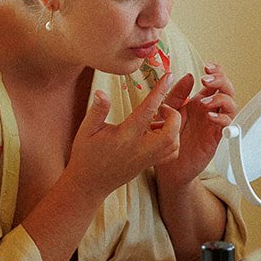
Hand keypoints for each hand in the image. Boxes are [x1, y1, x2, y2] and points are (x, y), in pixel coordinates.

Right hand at [64, 72, 181, 203]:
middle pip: (171, 133)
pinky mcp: (148, 165)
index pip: (147, 110)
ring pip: (173, 144)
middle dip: (174, 115)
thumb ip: (97, 110)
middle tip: (163, 107)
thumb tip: (102, 92)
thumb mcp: (86, 130)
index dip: (160, 91)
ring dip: (174, 128)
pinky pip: (170, 154)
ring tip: (160, 118)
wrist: (88, 185)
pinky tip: (159, 132)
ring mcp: (146, 159)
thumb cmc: (85, 155)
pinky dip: (172, 140)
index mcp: (125, 136)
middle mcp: (139, 149)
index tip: (169, 75)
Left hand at [155, 63, 236, 188]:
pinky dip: (222, 119)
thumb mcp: (167, 110)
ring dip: (221, 99)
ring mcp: (214, 124)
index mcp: (200, 101)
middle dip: (221, 80)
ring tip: (205, 102)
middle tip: (206, 80)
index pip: (216, 81)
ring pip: (232, 105)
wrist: (168, 166)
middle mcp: (210, 111)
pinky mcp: (216, 139)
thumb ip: (177, 94)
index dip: (216, 71)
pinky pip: (227, 126)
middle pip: (227, 89)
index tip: (206, 67)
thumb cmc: (168, 138)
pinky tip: (210, 116)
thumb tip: (189, 75)